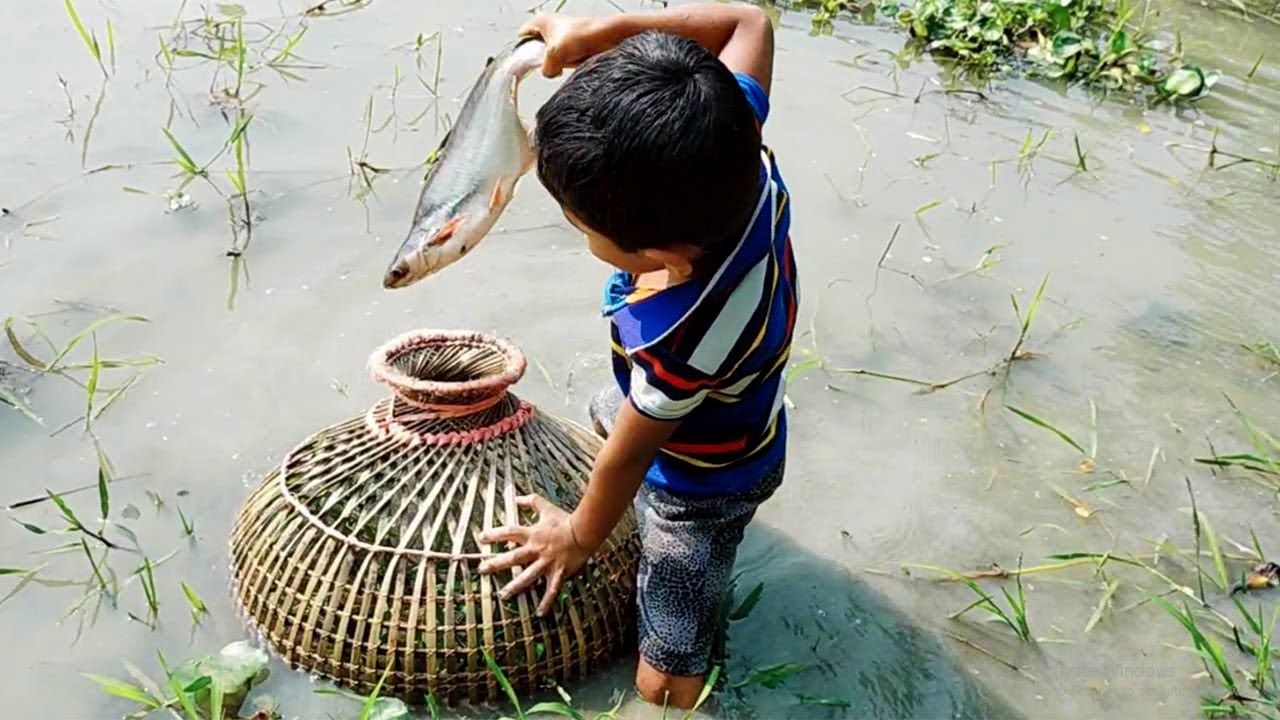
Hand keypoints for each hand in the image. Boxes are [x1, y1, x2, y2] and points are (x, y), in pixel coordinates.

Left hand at [477, 494, 594, 614]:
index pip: (509, 533)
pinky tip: (539, 613)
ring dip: (515, 586)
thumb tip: (516, 498)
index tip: (480, 538)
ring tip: (502, 595)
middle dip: (497, 564)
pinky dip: (546, 602)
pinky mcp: (558, 572)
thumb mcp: (546, 508)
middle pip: (514, 557)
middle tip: (482, 570)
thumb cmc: (565, 520)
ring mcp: (547, 562)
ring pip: (528, 576)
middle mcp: (537, 549)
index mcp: (532, 534)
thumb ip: (531, 502)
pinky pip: (551, 589)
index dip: (494, 534)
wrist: (585, 531)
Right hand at [518, 13, 598, 77]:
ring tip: (567, 59)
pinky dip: (568, 64)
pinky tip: (574, 61)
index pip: (521, 38)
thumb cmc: (584, 35)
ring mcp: (561, 38)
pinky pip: (563, 61)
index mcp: (540, 21)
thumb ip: (545, 68)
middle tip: (551, 62)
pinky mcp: (572, 47)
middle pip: (536, 51)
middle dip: (544, 60)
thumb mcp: (554, 55)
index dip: (522, 51)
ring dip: (558, 63)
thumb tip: (548, 73)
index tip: (525, 63)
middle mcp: (549, 27)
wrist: (607, 38)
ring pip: (551, 58)